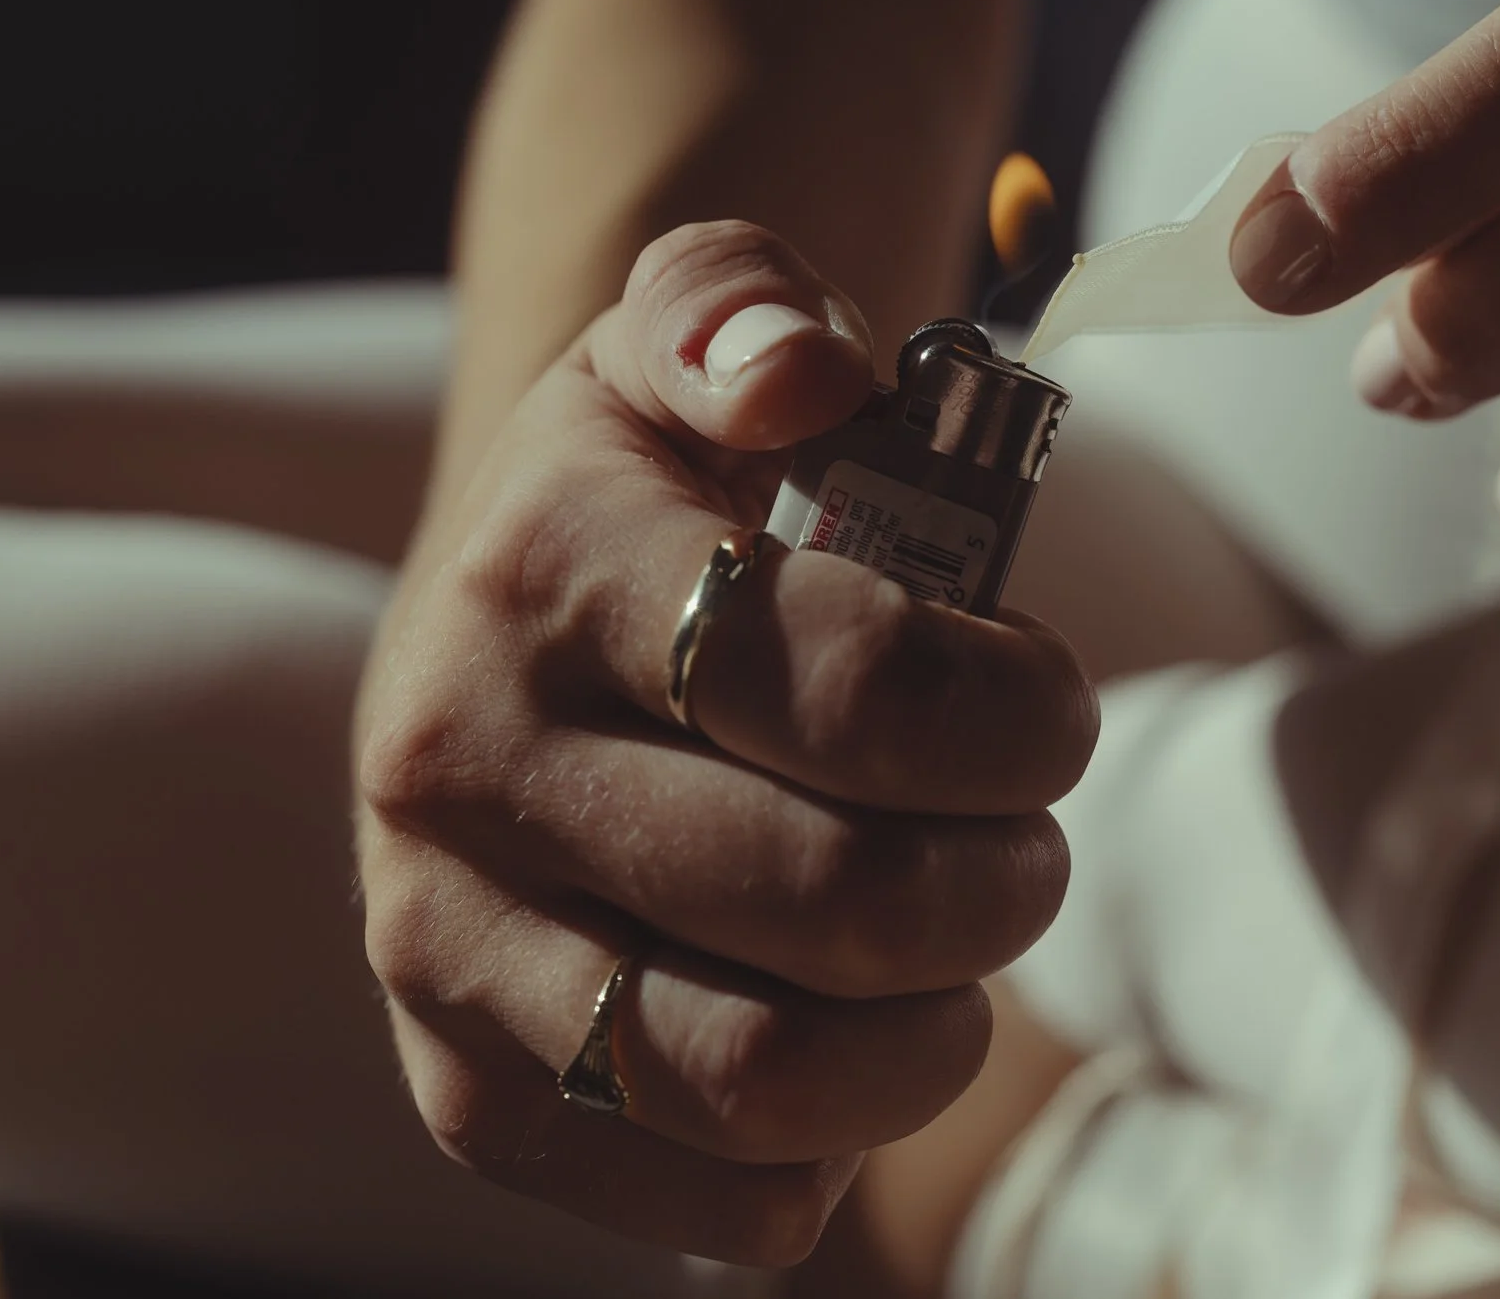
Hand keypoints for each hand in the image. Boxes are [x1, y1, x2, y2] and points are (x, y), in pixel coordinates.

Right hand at [354, 223, 1095, 1263]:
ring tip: (960, 959)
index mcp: (547, 570)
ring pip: (754, 1074)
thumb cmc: (652, 485)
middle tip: (1026, 843)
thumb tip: (802, 371)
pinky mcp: (467, 1087)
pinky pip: (688, 1196)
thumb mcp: (688, 332)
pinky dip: (821, 1160)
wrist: (495, 621)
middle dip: (1000, 880)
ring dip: (928, 1036)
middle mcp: (463, 766)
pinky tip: (850, 1046)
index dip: (1015, 714)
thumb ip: (743, 303)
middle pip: (828, 896)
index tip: (1053, 706)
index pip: (848, 684)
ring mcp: (446, 945)